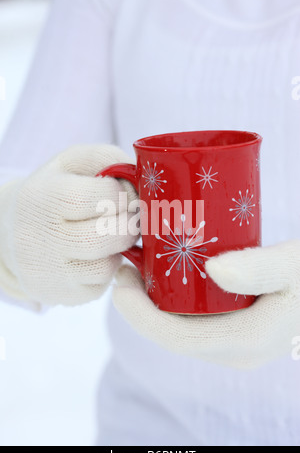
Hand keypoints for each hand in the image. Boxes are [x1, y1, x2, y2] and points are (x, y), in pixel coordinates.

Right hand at [0, 144, 137, 305]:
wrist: (10, 234)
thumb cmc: (52, 192)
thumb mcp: (70, 163)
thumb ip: (106, 158)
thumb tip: (140, 176)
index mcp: (44, 197)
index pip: (102, 198)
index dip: (125, 196)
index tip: (127, 195)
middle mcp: (41, 237)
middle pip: (107, 236)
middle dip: (130, 225)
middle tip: (132, 217)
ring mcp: (49, 271)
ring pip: (107, 267)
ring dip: (119, 250)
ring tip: (112, 235)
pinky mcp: (60, 295)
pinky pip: (100, 286)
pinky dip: (107, 269)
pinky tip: (97, 255)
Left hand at [112, 240, 299, 368]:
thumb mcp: (293, 267)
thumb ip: (259, 269)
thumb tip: (214, 269)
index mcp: (243, 342)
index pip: (173, 337)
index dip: (138, 313)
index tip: (121, 279)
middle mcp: (233, 352)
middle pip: (171, 334)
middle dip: (139, 306)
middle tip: (128, 265)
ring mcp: (233, 345)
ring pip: (180, 328)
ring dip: (154, 303)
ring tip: (141, 266)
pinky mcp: (234, 332)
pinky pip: (193, 322)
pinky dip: (173, 302)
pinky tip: (169, 276)